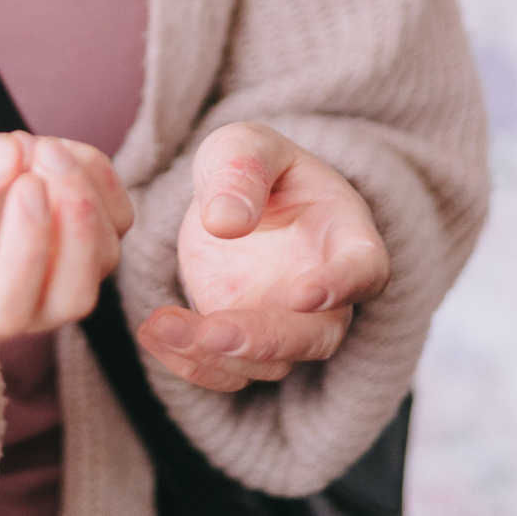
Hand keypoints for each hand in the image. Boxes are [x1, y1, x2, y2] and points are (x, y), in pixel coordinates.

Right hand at [0, 133, 130, 422]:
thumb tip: (7, 158)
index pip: (3, 310)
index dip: (27, 251)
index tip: (25, 182)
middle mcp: (0, 308)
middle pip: (69, 298)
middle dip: (73, 223)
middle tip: (40, 153)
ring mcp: (40, 278)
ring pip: (101, 257)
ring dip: (85, 191)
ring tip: (35, 146)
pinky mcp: (65, 242)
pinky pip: (112, 220)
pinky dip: (97, 177)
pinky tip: (54, 150)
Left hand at [137, 123, 389, 392]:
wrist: (232, 198)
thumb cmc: (253, 165)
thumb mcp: (245, 146)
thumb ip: (242, 172)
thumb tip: (225, 223)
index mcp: (347, 236)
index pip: (363, 270)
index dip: (341, 286)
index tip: (303, 294)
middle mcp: (328, 295)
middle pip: (317, 336)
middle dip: (266, 340)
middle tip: (213, 332)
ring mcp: (287, 325)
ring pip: (270, 363)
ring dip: (215, 355)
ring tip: (159, 325)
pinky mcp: (246, 342)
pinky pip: (227, 370)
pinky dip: (189, 362)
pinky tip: (152, 333)